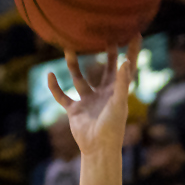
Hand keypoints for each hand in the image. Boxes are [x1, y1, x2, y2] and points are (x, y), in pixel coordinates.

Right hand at [47, 39, 138, 156]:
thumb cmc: (112, 128)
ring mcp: (88, 101)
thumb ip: (122, 82)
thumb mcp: (118, 103)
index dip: (131, 52)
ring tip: (68, 48)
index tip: (135, 34)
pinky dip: (55, 87)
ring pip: (79, 78)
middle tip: (104, 36)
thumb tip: (126, 61)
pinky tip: (49, 74)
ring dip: (73, 65)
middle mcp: (103, 94)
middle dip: (106, 54)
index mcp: (116, 92)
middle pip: (105, 69)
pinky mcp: (75, 110)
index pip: (126, 68)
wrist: (98, 149)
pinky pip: (62, 96)